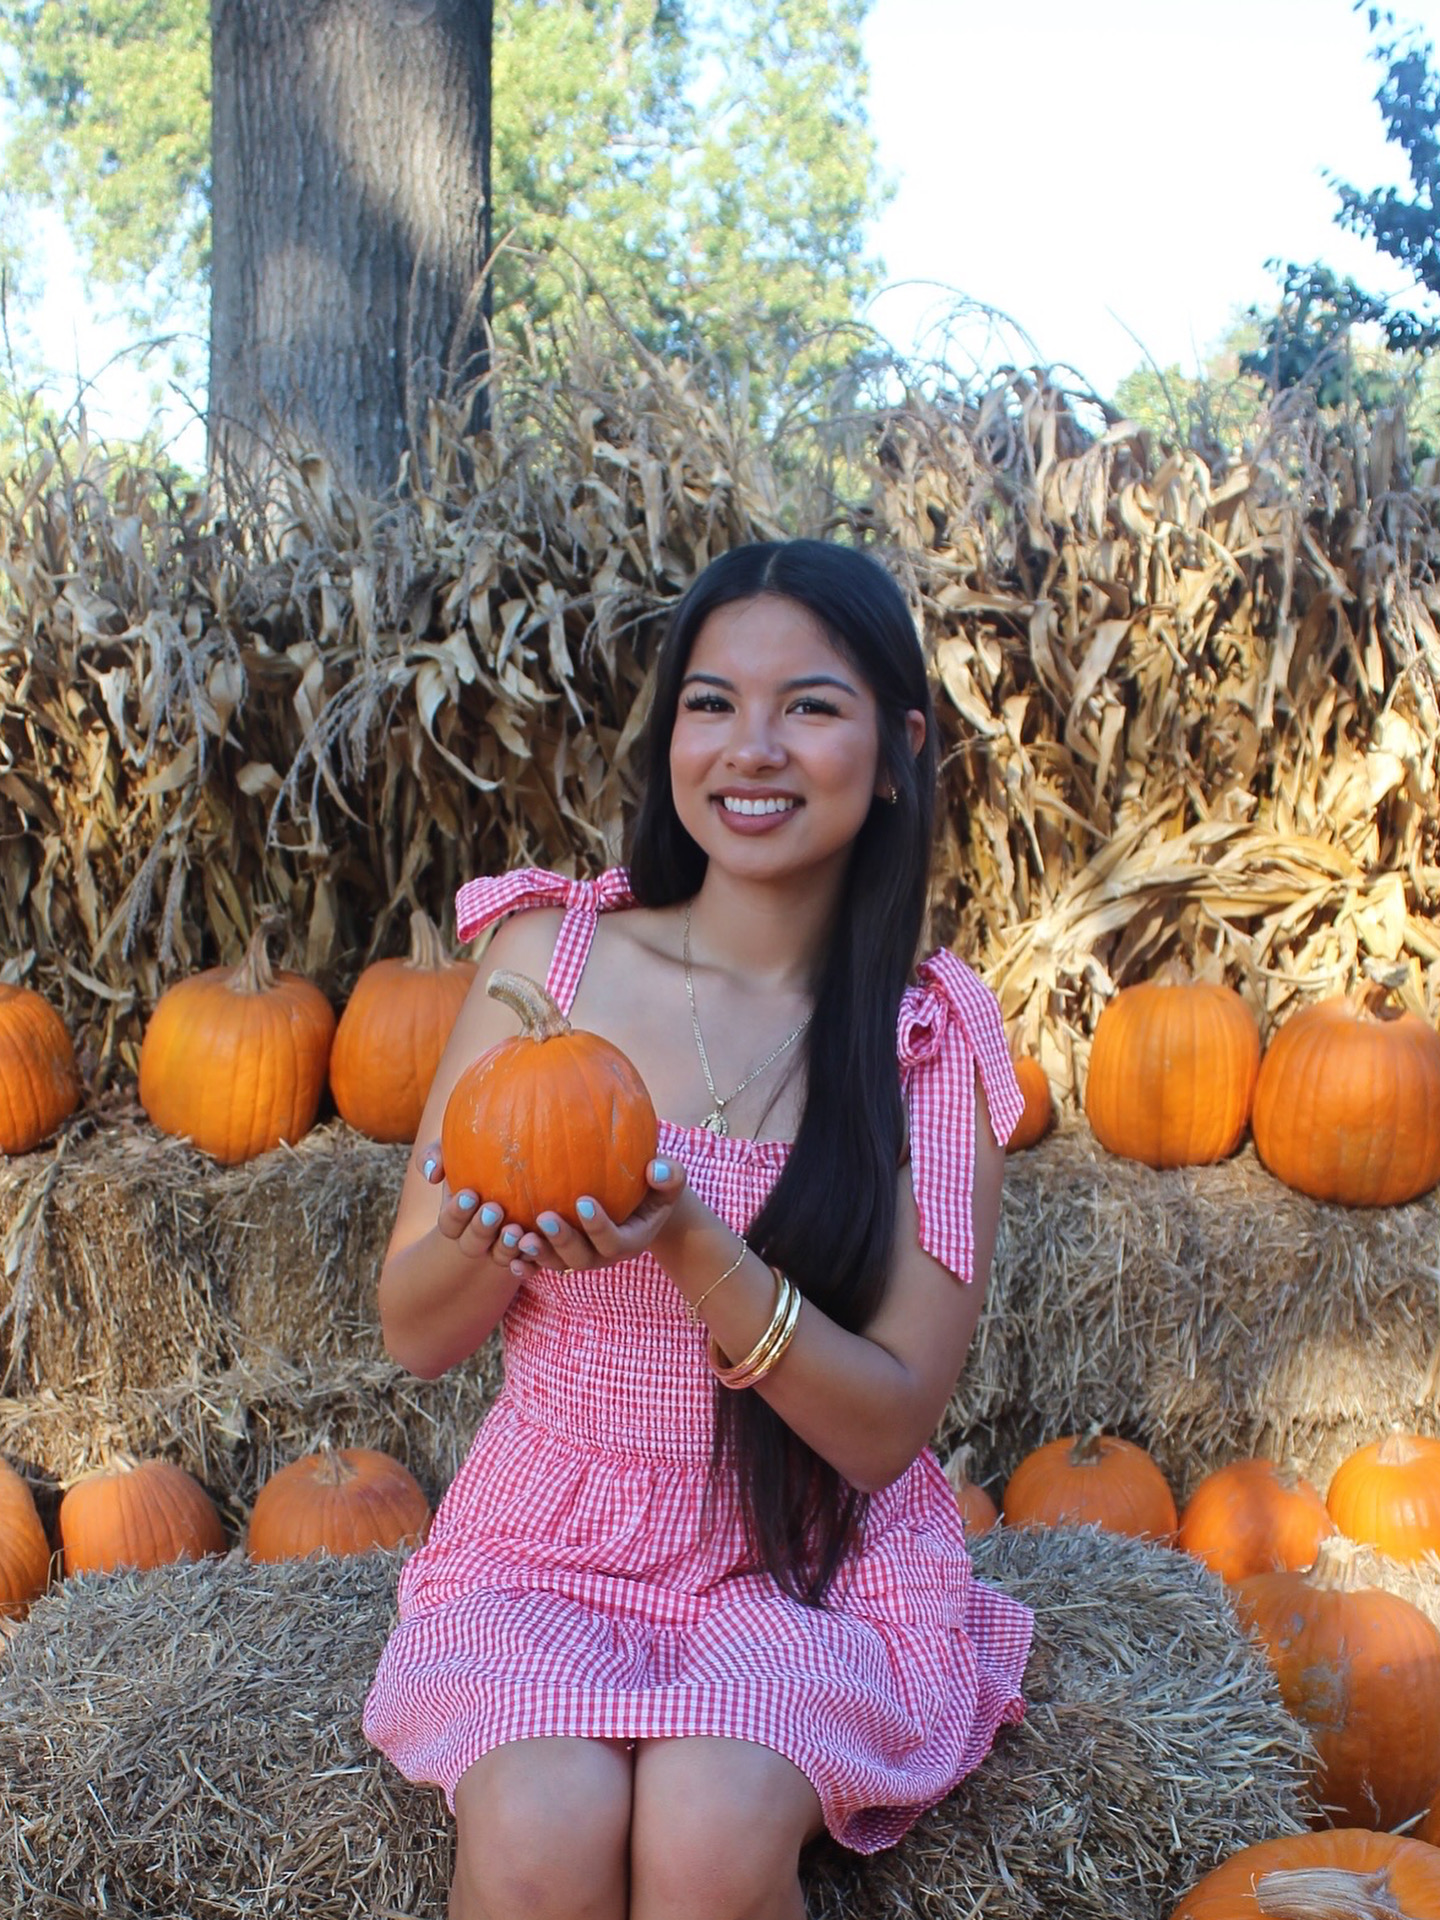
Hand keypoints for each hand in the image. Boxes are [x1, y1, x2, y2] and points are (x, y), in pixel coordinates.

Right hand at [415, 1140, 528, 1277]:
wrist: (521, 1165)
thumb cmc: (482, 1155)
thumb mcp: (456, 1152)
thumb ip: (435, 1156)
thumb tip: (431, 1174)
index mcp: (457, 1218)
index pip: (449, 1224)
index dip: (456, 1213)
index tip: (469, 1194)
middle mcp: (478, 1237)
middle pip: (471, 1244)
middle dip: (480, 1229)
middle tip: (494, 1209)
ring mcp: (503, 1246)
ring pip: (500, 1257)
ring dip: (505, 1247)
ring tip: (516, 1229)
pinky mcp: (530, 1252)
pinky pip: (530, 1264)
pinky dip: (530, 1262)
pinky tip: (535, 1245)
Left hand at [507, 1157, 688, 1275]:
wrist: (642, 1204)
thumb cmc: (655, 1187)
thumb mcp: (670, 1179)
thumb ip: (670, 1176)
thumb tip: (657, 1170)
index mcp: (630, 1241)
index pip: (613, 1240)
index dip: (598, 1226)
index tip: (583, 1201)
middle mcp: (603, 1255)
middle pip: (581, 1258)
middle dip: (562, 1241)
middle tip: (544, 1217)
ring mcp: (580, 1257)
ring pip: (557, 1264)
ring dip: (537, 1254)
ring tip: (519, 1236)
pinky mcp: (561, 1254)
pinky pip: (541, 1265)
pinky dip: (525, 1264)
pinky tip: (508, 1255)